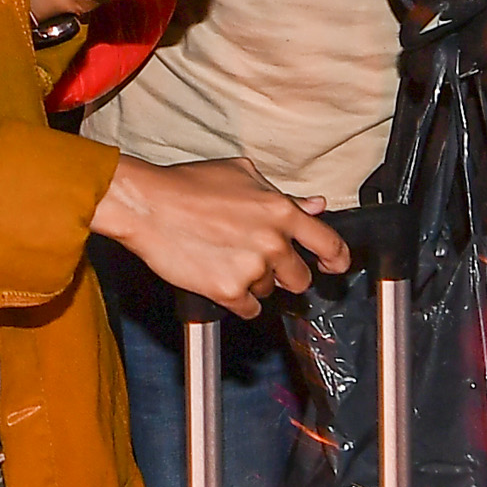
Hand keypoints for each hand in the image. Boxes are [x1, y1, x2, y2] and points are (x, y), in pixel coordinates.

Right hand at [90, 155, 349, 316]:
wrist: (149, 205)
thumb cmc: (189, 185)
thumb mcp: (242, 176)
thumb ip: (284, 196)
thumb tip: (316, 206)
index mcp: (281, 211)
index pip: (329, 243)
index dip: (337, 259)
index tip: (335, 266)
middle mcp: (273, 242)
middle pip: (300, 279)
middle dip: (286, 275)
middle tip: (261, 263)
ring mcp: (252, 269)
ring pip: (269, 292)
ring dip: (255, 283)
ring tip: (226, 260)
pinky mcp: (229, 291)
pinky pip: (249, 309)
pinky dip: (239, 301)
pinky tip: (221, 280)